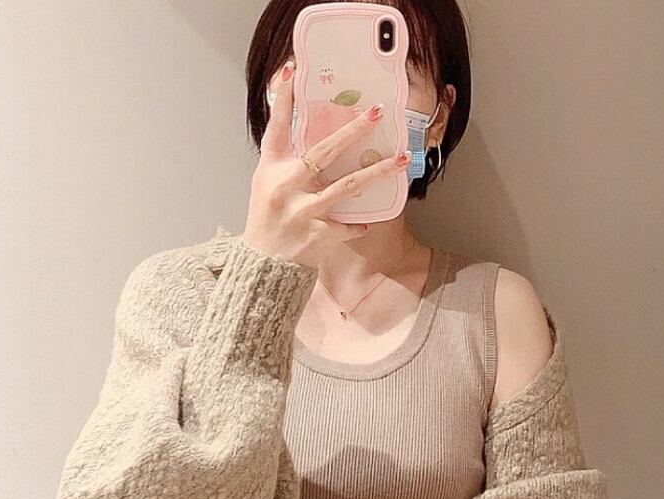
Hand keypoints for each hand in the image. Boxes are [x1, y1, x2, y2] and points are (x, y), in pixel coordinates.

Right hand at [243, 58, 411, 269]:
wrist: (261, 263)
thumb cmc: (266, 219)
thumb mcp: (265, 182)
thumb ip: (285, 159)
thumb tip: (308, 133)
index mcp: (272, 168)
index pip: (277, 126)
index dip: (284, 97)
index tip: (292, 70)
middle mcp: (287, 184)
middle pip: (324, 151)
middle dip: (353, 131)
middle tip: (377, 114)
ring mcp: (304, 209)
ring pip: (347, 186)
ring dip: (377, 172)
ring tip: (401, 160)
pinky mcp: (318, 233)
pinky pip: (347, 225)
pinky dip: (358, 224)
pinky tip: (368, 222)